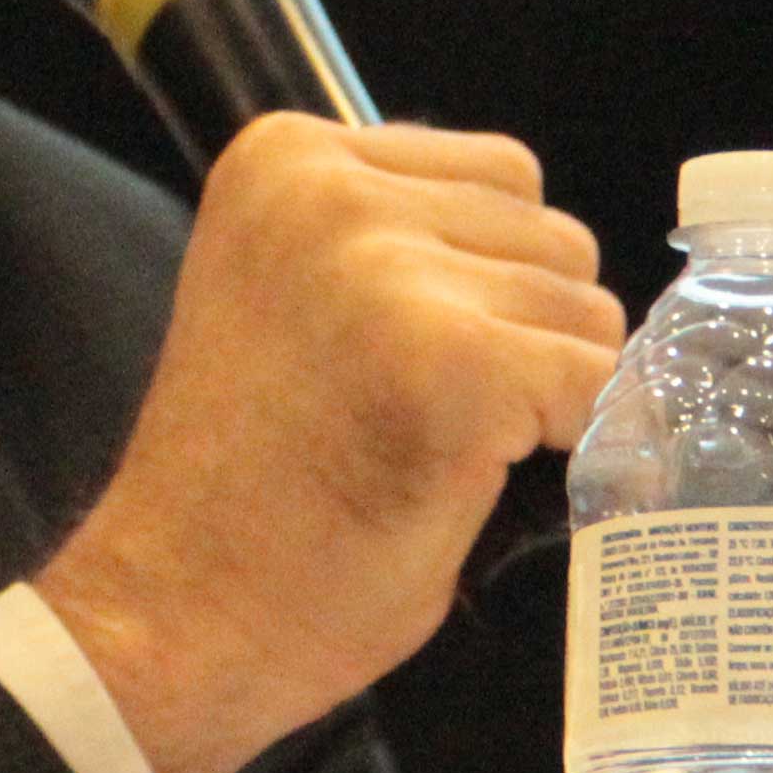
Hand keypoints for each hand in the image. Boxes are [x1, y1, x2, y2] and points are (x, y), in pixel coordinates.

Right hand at [32, 116, 622, 772]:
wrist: (174, 615)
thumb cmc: (244, 483)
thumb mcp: (293, 292)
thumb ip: (393, 241)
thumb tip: (551, 254)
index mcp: (287, 157)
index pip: (498, 174)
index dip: (490, 278)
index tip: (420, 357)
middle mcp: (336, 191)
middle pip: (552, 233)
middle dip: (528, 328)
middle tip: (440, 416)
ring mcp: (394, 275)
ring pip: (586, 308)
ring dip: (551, 388)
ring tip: (449, 447)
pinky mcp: (459, 365)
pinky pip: (598, 382)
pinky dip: (576, 441)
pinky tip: (486, 477)